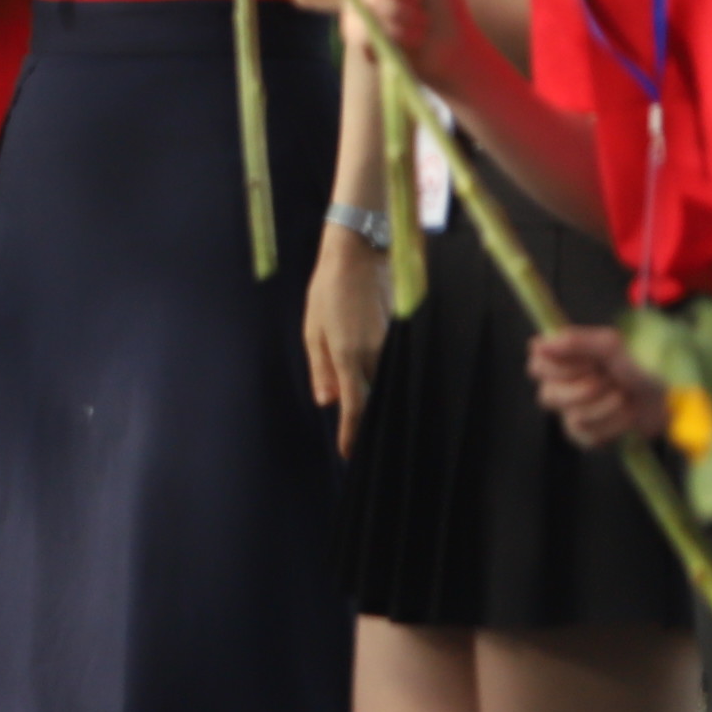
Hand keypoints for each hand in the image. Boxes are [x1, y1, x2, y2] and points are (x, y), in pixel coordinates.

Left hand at [307, 227, 387, 454]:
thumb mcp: (312, 329)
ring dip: (376, 401)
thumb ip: (320, 368)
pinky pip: (392, 368)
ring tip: (367, 423)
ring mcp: (389, 346)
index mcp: (347, 355)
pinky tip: (377, 387)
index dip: (351, 433)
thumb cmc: (328, 290)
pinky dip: (383, 380)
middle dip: (367, 423)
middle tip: (359, 445)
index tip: (349, 454)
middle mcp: (373, 355)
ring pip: (384, 384)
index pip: (354, 406)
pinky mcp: (398, 336)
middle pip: (373, 400)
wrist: (359, 256)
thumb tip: (325, 402)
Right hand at [527, 324, 671, 447]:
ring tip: (625, 397)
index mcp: (565, 358)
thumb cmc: (645, 363)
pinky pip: (587, 437)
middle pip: (549, 396)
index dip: (560, 369)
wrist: (676, 395)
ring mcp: (576, 411)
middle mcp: (564, 384)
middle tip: (610, 380)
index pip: (537, 366)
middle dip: (587, 391)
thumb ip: (573, 342)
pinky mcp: (591, 434)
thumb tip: (538, 344)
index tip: (589, 363)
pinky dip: (613, 426)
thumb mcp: (612, 345)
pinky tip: (626, 416)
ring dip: (607, 408)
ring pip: (572, 418)